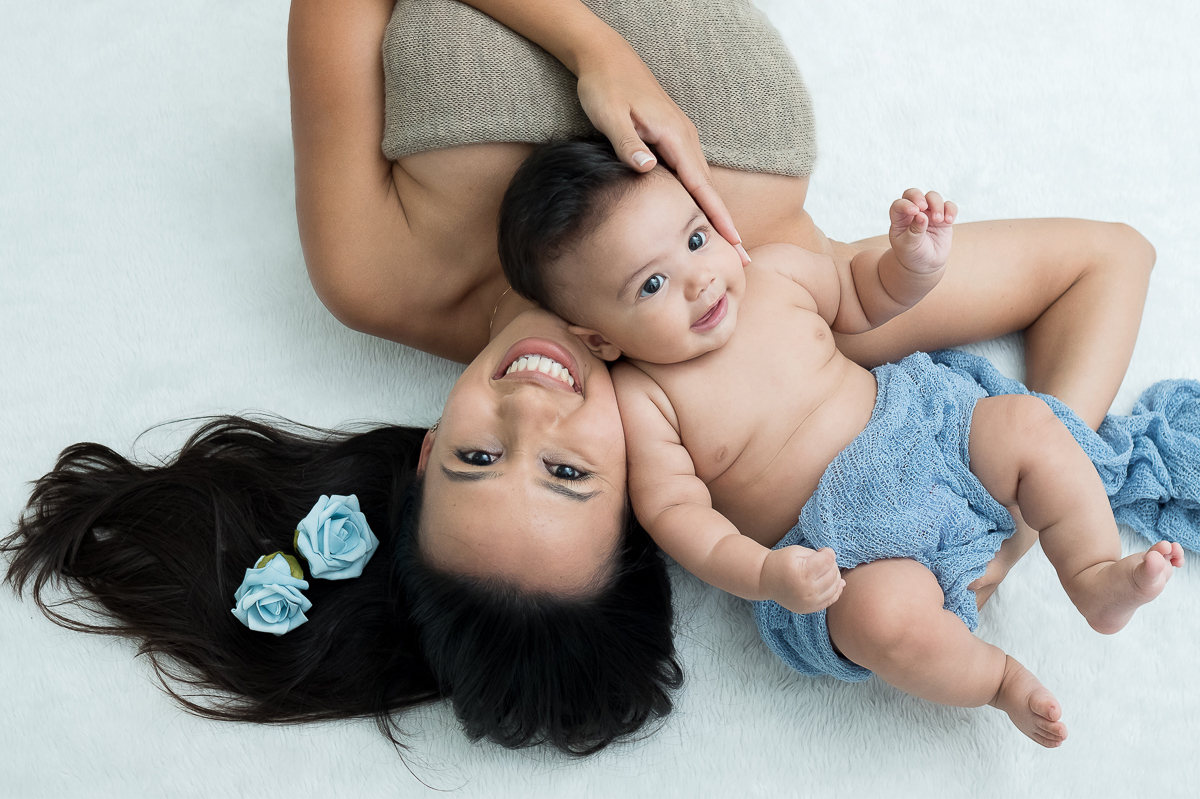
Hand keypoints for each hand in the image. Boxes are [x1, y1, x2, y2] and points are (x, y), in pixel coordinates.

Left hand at [574, 42, 750, 264]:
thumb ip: (627, 144)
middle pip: (710, 190)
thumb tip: (647, 168)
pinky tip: (703, 212)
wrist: (606, 58)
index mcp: (674, 136)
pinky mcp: (672, 137)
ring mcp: (681, 137)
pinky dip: (702, 196)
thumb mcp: (609, 115)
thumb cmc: (605, 87)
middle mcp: (685, 138)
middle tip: (741, 259)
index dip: (719, 217)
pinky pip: (692, 174)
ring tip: (729, 243)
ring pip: (702, 183)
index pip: (701, 187)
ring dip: (716, 212)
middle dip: (727, 225)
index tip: (735, 243)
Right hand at [761, 545, 844, 614]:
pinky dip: (836, 590)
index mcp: (803, 573)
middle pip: (833, 573)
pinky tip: (835, 583)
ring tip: (825, 570)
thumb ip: (816, 555)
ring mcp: (809, 602)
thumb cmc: (780, 562)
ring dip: (834, 576)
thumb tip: (833, 562)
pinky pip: (831, 600)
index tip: (822, 551)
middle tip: (822, 560)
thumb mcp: (796, 551)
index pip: (828, 560)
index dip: (828, 552)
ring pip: (835, 587)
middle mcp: (808, 590)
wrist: (765, 580)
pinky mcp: (809, 609)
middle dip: (831, 564)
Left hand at [888, 189, 956, 274]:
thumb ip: (914, 231)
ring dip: (936, 205)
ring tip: (938, 220)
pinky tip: (948, 221)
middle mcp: (913, 212)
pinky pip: (949, 206)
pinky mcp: (943, 217)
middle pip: (914, 193)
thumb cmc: (912, 254)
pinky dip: (950, 210)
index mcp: (899, 219)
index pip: (899, 205)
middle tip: (923, 207)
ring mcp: (928, 213)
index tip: (914, 211)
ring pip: (933, 197)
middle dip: (919, 196)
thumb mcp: (909, 246)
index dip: (905, 204)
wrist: (925, 264)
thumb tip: (922, 216)